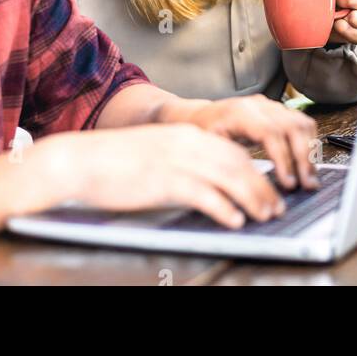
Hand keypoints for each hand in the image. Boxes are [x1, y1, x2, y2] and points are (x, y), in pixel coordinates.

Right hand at [34, 124, 285, 227]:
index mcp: (186, 134)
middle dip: (262, 187)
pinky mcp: (165, 181)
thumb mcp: (156, 152)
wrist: (80, 160)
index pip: (233, 151)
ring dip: (252, 199)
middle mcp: (187, 143)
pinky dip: (224, 209)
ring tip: (264, 215)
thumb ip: (183, 160)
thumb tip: (207, 181)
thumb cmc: (114, 160)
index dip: (255, 171)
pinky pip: (205, 195)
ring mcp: (177, 161)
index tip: (268, 188)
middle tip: (275, 207)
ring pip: (229, 178)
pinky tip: (234, 220)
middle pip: (238, 164)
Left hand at [179, 94, 319, 189]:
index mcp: (240, 113)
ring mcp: (270, 107)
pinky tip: (305, 163)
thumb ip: (230, 165)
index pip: (271, 132)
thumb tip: (250, 190)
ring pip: (302, 123)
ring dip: (310, 151)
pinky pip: (301, 123)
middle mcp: (259, 106)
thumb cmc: (201, 133)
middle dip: (303, 158)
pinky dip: (308, 143)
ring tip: (309, 177)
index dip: (284, 159)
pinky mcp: (277, 112)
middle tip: (306, 184)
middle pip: (293, 126)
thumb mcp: (208, 150)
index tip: (288, 182)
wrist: (198, 117)